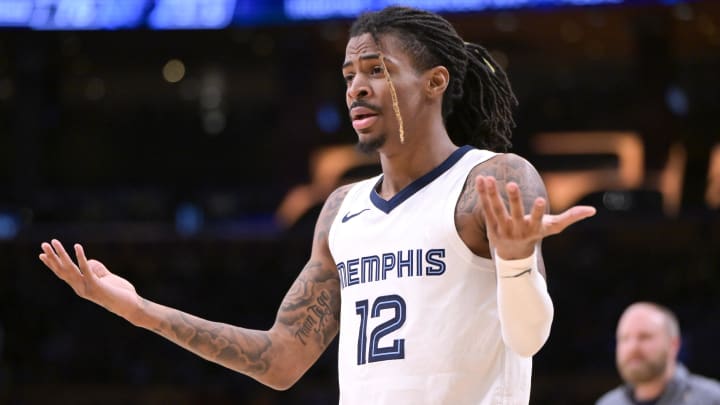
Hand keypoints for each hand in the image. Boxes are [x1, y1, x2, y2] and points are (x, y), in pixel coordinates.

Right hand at [39, 239, 140, 321]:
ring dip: (62, 254)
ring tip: (54, 242)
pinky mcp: (96, 286)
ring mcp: (87, 287)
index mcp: (80, 286)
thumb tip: (88, 261)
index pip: (62, 274)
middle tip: (43, 244)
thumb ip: (96, 269)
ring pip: (70, 268)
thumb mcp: (105, 278)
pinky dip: (81, 257)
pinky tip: (77, 246)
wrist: (130, 306)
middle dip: (52, 257)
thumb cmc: (119, 292)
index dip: (52, 264)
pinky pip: (86, 269)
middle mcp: (80, 288)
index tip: (41, 254)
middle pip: (62, 270)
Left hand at [475, 176, 595, 259]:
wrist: (513, 254)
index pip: (537, 219)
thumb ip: (571, 217)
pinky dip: (483, 194)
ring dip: (492, 193)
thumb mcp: (553, 227)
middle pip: (515, 213)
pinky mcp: (490, 225)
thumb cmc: (536, 234)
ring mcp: (502, 228)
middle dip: (514, 199)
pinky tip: (481, 179)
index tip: (541, 200)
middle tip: (511, 184)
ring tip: (489, 178)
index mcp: (534, 229)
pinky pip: (486, 208)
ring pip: (496, 209)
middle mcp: (517, 230)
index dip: (538, 211)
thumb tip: (593, 210)